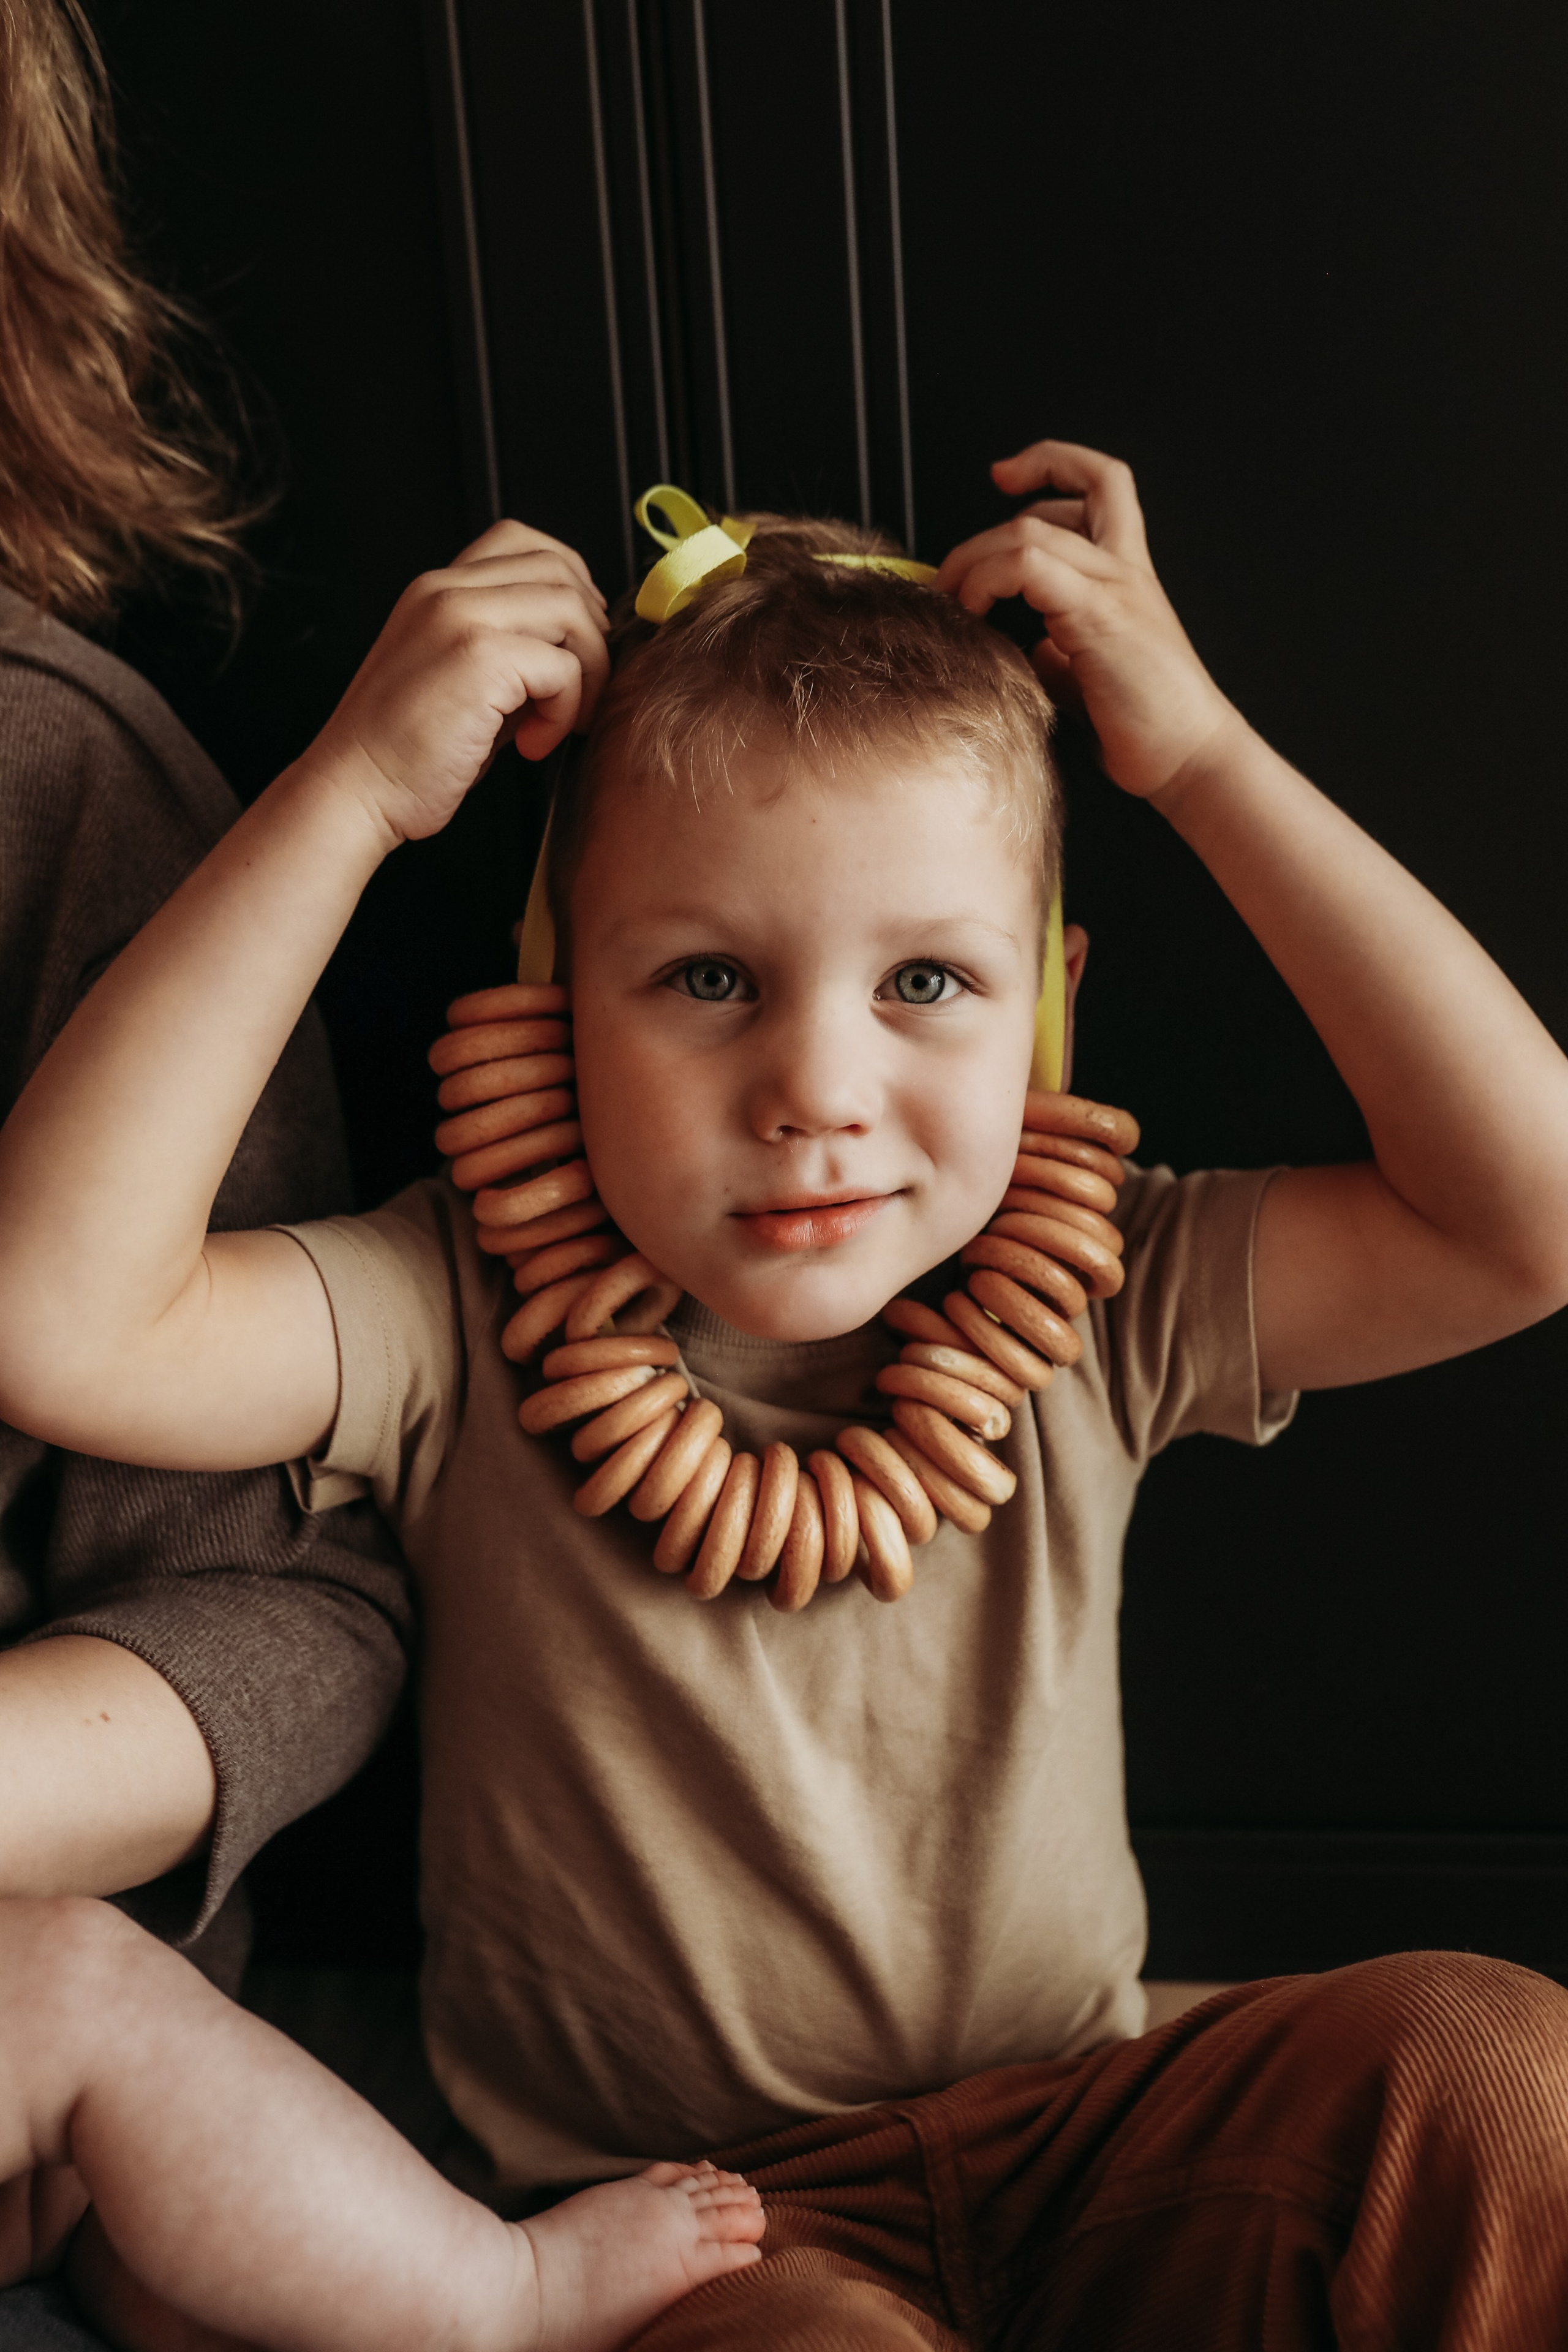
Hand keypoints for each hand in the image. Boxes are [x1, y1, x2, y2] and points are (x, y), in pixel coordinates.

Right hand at [309, 520, 610, 844]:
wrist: (354, 791)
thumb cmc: (407, 754)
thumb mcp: (463, 682)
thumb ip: (513, 651)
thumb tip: (582, 651)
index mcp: (438, 590)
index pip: (524, 542)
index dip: (571, 586)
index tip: (576, 644)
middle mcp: (445, 590)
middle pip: (559, 569)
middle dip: (590, 634)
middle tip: (581, 693)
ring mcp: (460, 616)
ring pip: (571, 610)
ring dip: (587, 673)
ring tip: (559, 722)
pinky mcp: (478, 657)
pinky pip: (564, 667)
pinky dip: (566, 711)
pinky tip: (532, 744)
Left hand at [936, 439, 1239, 799]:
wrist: (1190, 761)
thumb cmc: (1147, 728)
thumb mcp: (1088, 676)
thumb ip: (1059, 650)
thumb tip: (1026, 648)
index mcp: (1125, 576)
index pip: (1100, 487)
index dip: (1051, 464)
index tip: (1004, 476)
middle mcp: (1124, 571)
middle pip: (1058, 501)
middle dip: (985, 530)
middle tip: (946, 576)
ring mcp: (1115, 589)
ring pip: (1030, 531)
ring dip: (976, 558)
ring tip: (953, 599)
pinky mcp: (1100, 617)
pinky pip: (1029, 566)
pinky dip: (988, 579)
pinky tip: (974, 613)